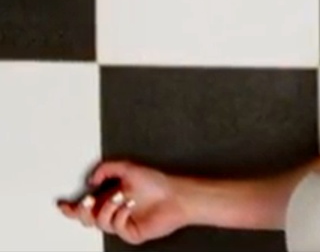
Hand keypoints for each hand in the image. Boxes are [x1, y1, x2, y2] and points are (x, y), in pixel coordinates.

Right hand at [56, 159, 189, 244]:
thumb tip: (91, 179)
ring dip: (106, 208)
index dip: (70, 207)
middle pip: (85, 218)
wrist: (177, 196)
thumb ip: (107, 169)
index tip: (61, 204)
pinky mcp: (130, 232)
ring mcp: (121, 223)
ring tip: (120, 196)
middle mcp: (113, 211)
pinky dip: (120, 214)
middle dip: (81, 209)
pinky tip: (130, 205)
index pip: (84, 207)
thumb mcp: (128, 168)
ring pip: (98, 222)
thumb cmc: (157, 183)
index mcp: (109, 198)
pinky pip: (115, 227)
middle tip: (88, 200)